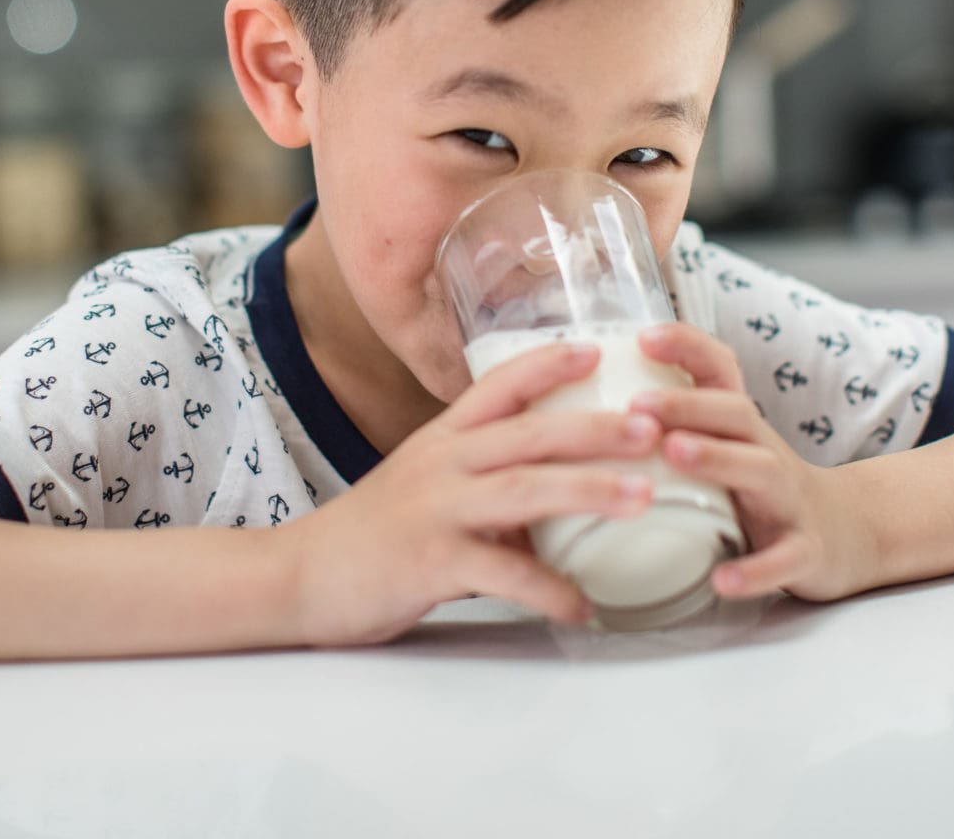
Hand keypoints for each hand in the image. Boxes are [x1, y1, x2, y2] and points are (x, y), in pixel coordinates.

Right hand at [285, 342, 664, 646]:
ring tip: (643, 497)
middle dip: (594, 427)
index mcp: (441, 440)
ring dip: (588, 490)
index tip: (597, 348)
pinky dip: (549, 590)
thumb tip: (556, 495)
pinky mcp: (429, 562)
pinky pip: (502, 574)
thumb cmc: (371, 535)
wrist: (299, 577)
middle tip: (654, 427)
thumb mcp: (425, 487)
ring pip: (522, 489)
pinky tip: (583, 605)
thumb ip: (485, 483)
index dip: (547, 363)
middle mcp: (440, 464)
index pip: (497, 386)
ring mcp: (435, 511)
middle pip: (526, 434)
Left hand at [631, 323, 874, 602]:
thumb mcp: (726, 446)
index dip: (686, 347)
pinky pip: (784, 559)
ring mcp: (789, 500)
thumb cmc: (761, 489)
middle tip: (636, 403)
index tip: (642, 337)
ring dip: (717, 459)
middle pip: (735, 414)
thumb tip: (587, 407)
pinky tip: (722, 580)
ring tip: (673, 453)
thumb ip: (674, 425)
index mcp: (741, 426)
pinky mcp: (805, 550)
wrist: (846, 533)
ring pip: (761, 470)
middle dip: (686, 403)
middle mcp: (767, 451)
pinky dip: (756, 569)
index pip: (720, 370)